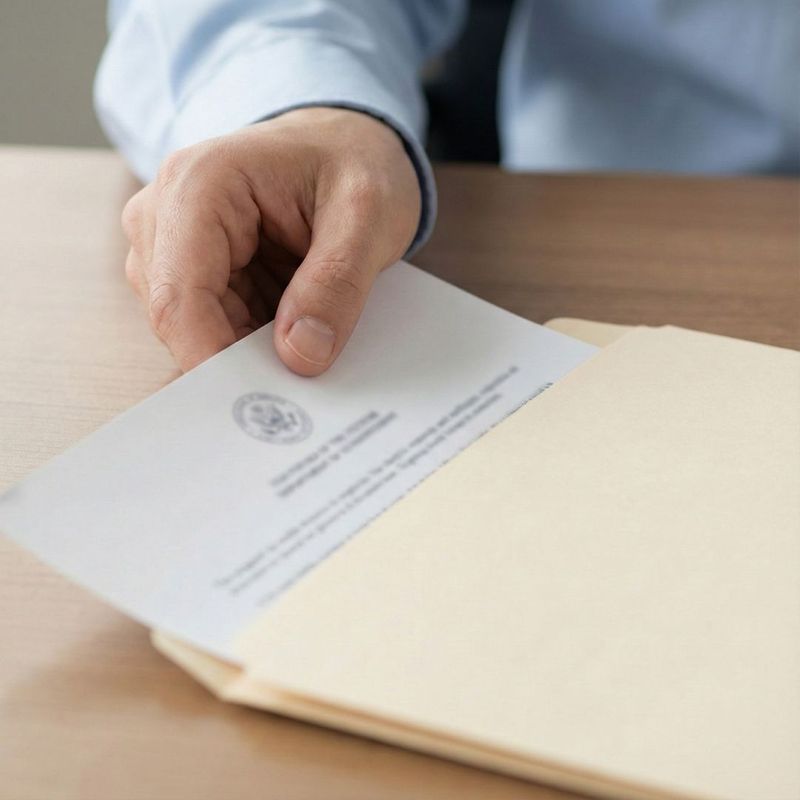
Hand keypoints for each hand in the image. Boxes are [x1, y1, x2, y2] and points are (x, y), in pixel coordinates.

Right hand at [121, 108, 421, 375]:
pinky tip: (295, 333)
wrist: (342, 142)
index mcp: (199, 186)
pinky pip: (211, 326)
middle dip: (236, 361)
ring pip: (193, 330)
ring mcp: (171, 245)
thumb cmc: (352, 161)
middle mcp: (165, 215)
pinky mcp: (190, 269)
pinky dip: (252, 341)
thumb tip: (300, 356)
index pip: (179, 296)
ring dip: (249, 350)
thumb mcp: (367, 214)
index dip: (212, 359)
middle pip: (179, 320)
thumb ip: (337, 282)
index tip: (261, 403)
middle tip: (303, 384)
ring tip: (311, 341)